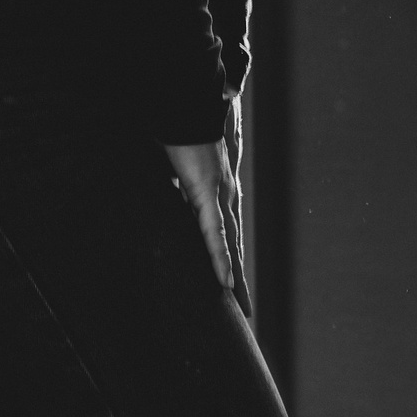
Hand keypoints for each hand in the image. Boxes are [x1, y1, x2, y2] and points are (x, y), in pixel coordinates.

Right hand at [162, 130, 248, 310]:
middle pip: (235, 245)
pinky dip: (221, 258)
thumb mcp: (178, 163)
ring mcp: (219, 196)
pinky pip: (214, 234)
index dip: (231, 256)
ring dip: (236, 276)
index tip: (233, 282)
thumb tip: (171, 188)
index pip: (227, 231)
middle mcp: (226, 195)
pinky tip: (226, 281)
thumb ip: (179, 180)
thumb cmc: (181, 129)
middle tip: (246, 308)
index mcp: (218, 189)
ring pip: (230, 246)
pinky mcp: (207, 194)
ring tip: (241, 305)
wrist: (186, 108)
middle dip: (240, 277)